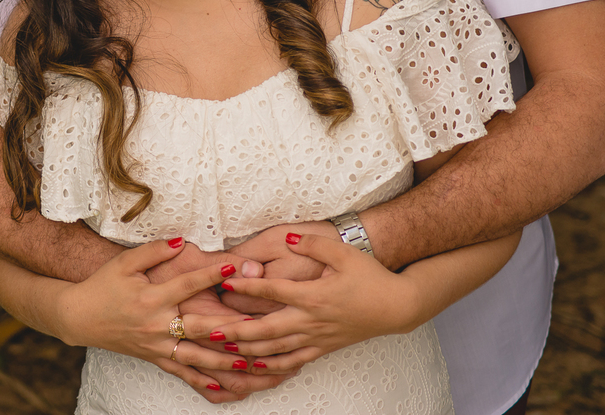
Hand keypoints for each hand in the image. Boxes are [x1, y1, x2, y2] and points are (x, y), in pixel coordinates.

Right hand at [55, 240, 250, 377]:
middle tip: (256, 325)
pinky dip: (202, 379)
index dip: (209, 274)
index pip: (186, 285)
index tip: (232, 267)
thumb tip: (181, 240)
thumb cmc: (103, 285)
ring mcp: (156, 346)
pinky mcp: (154, 358)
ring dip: (224, 360)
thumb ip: (154, 251)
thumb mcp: (125, 263)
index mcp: (151, 298)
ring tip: (250, 360)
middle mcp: (156, 325)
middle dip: (229, 327)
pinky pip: (181, 372)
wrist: (79, 317)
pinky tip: (223, 384)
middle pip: (199, 328)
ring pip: (196, 356)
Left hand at [188, 234, 420, 371]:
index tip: (224, 282)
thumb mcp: (344, 253)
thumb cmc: (370, 276)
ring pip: (275, 349)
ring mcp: (316, 337)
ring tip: (221, 349)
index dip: (247, 287)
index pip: (273, 291)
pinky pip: (293, 360)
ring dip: (246, 350)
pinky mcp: (323, 347)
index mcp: (313, 296)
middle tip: (208, 329)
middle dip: (234, 330)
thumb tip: (288, 238)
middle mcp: (311, 320)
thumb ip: (314, 244)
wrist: (396, 306)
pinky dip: (272, 365)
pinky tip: (254, 366)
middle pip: (265, 329)